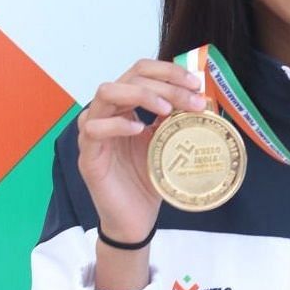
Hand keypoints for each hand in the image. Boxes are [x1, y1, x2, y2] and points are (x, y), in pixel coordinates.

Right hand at [77, 59, 205, 242]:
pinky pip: (93, 128)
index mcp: (126, 105)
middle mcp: (107, 112)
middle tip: (192, 100)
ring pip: (106, 92)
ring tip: (166, 109)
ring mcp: (93, 132)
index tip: (195, 83)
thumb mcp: (169, 141)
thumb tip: (202, 96)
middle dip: (165, 84)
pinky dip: (117, 123)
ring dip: (142, 94)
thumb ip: (176, 118)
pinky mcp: (88, 155)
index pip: (141, 71)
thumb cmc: (150, 178)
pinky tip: (138, 129)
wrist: (136, 218)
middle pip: (129, 78)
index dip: (168, 70)